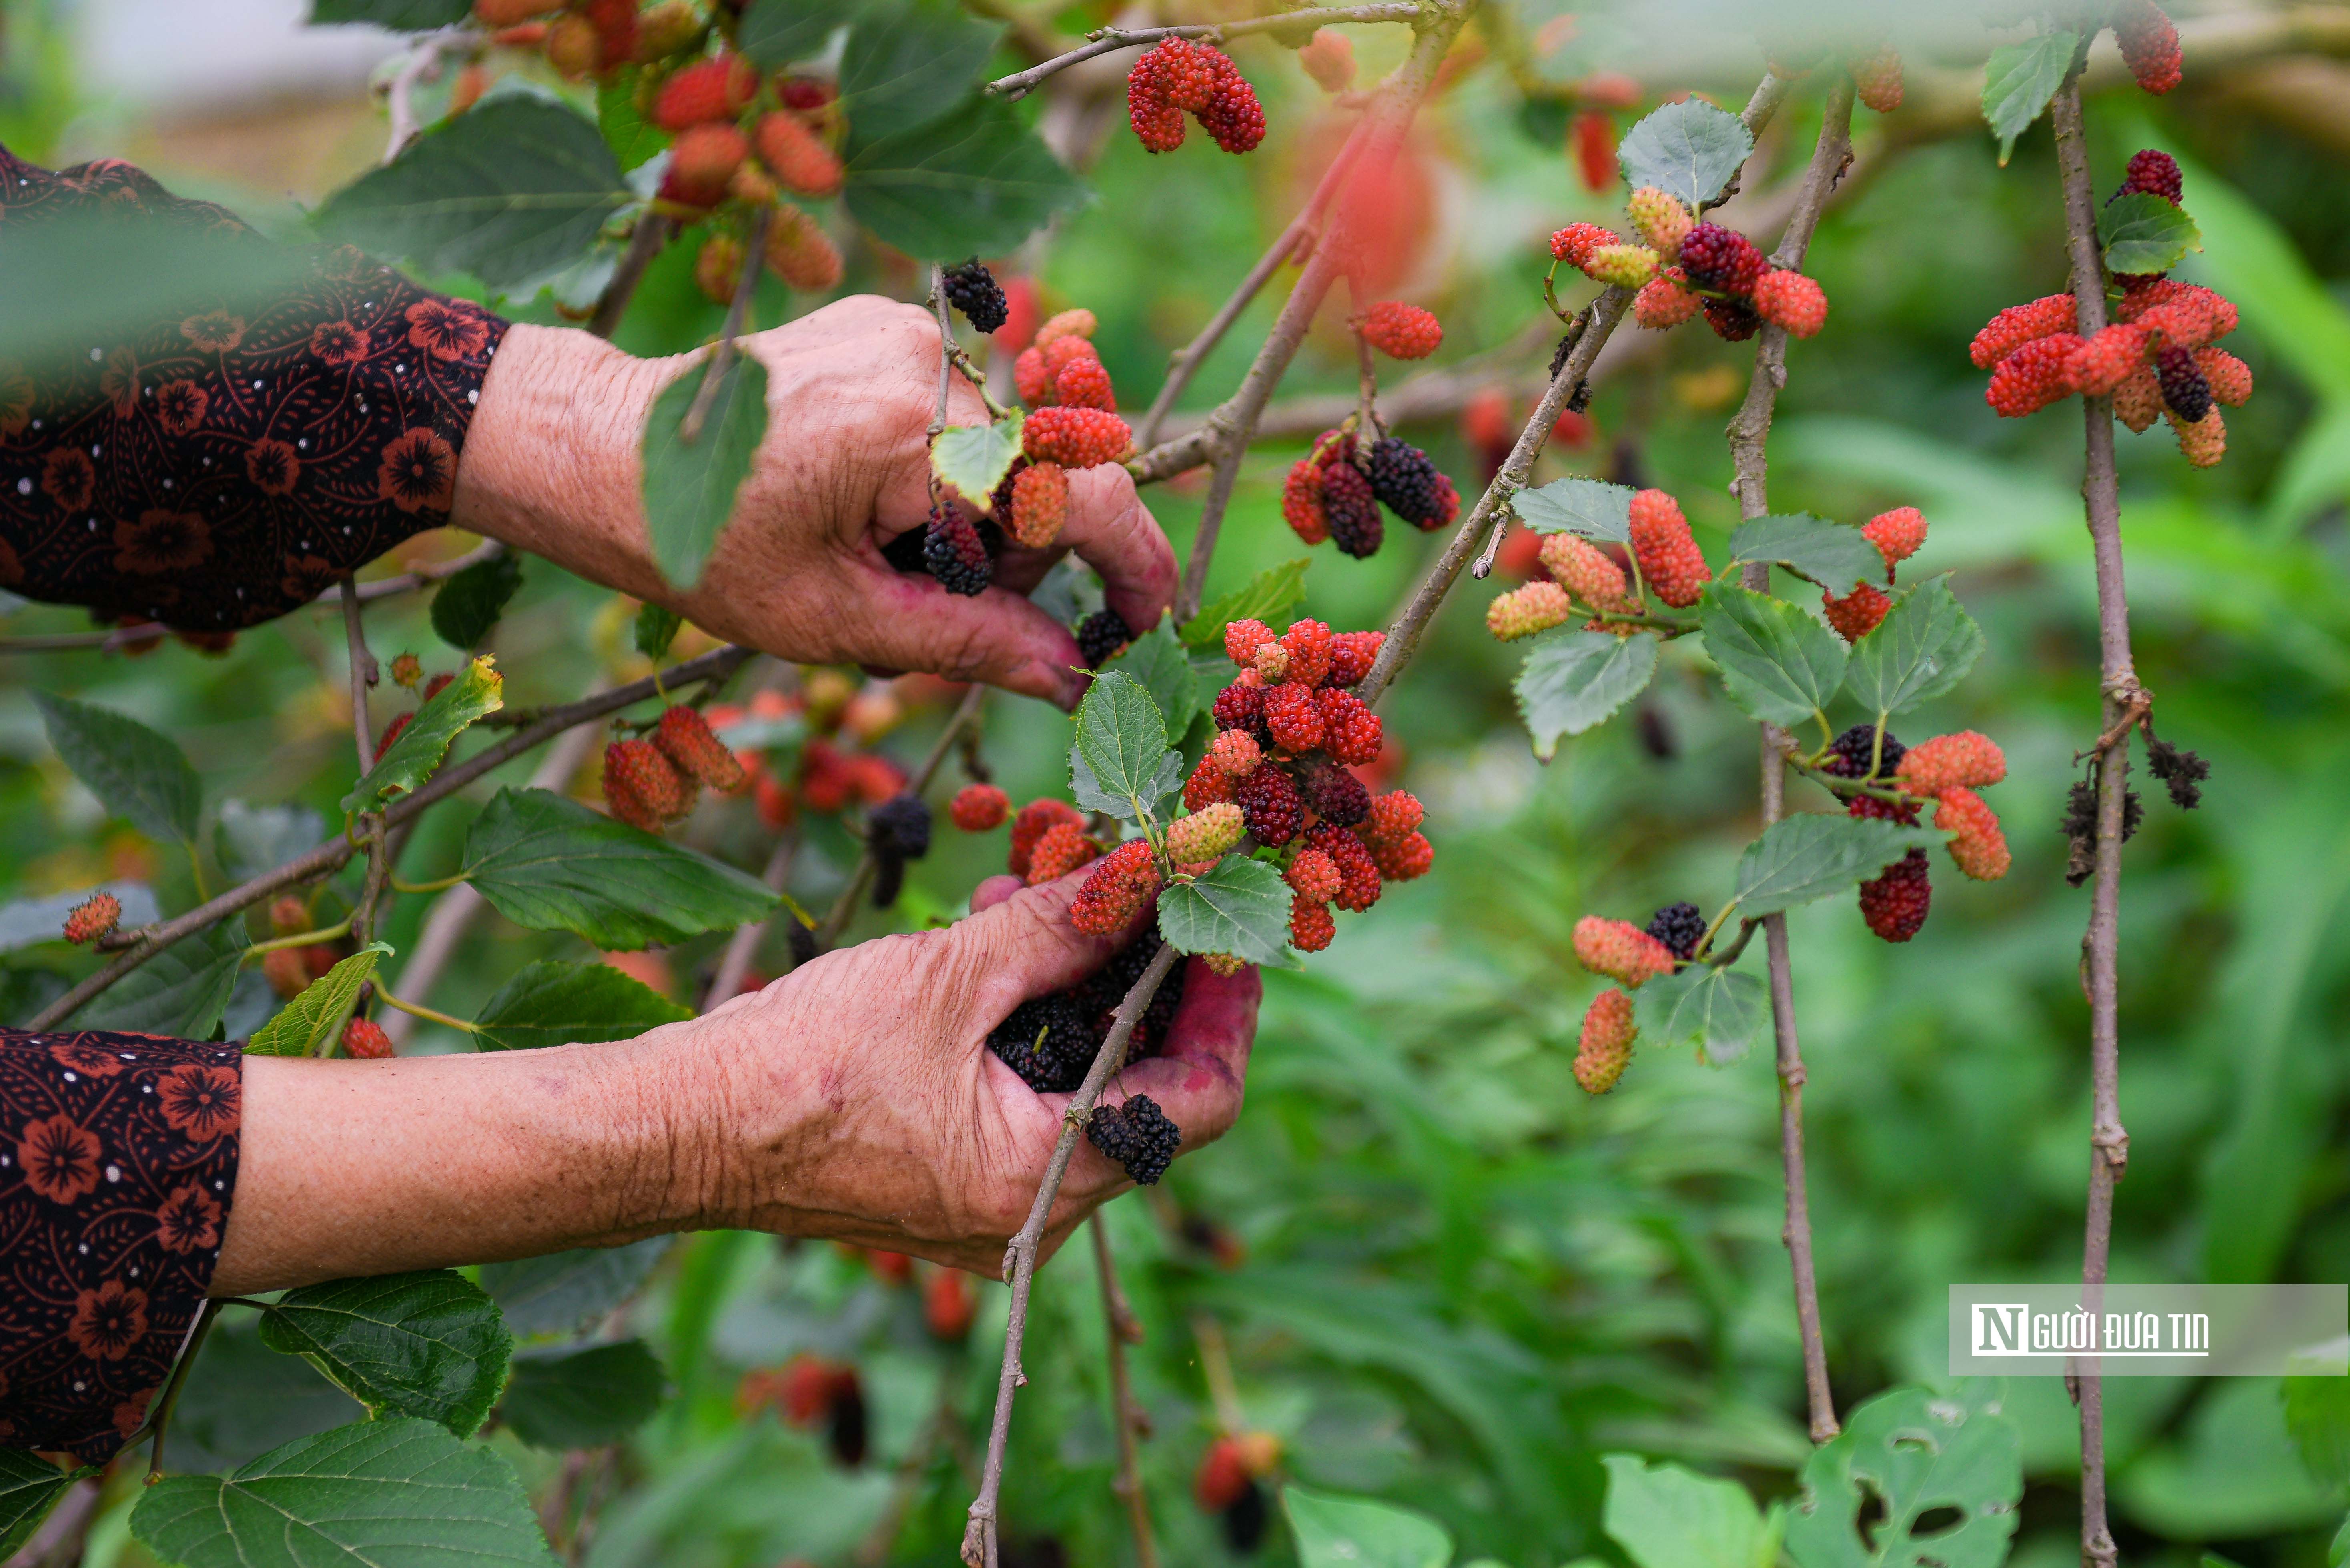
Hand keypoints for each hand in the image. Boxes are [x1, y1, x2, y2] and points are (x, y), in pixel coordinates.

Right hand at [212, 874, 1254, 1294]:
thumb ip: (1062, 927)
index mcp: (1045, 1179)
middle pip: (1146, 1092)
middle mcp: (1032, 1213)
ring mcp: (991, 1202)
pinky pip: (1026, 1097)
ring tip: (1063, 892)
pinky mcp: (951, 1177)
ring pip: (1083, 1085)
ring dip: (1083, 988)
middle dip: (1148, 981)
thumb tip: (1151, 872)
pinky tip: (1005, 937)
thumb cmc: (798, 1063)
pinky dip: (1029, 1021)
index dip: (1227, 1007)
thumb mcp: (948, 974)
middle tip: (1149, 888)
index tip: (1231, 927)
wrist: (677, 1127)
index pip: (1199, 1103)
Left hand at [452, 299, 1175, 708]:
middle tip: (923, 600)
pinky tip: (869, 500)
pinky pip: (960, 416)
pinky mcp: (888, 325)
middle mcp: (928, 358)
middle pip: (1041, 480)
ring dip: (971, 521)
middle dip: (1011, 559)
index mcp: (916, 430)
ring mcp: (908, 330)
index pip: (1078, 495)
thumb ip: (968, 643)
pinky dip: (939, 475)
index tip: (1149, 623)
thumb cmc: (702, 549)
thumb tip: (1072, 678)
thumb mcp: (838, 621)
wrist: (598, 453)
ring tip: (880, 549)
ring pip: (1003, 452)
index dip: (1132, 565)